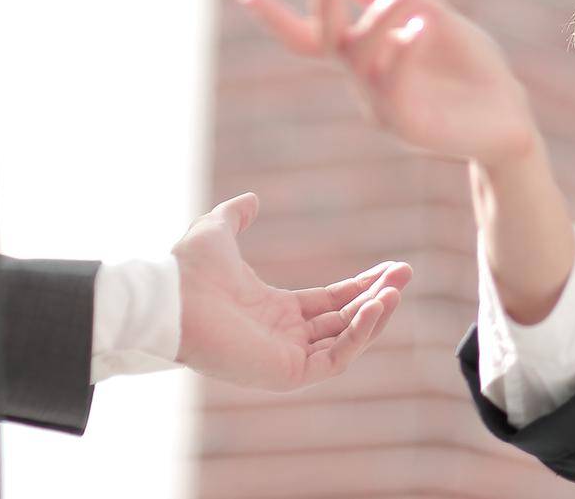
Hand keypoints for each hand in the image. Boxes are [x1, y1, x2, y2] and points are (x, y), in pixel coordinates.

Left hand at [172, 192, 412, 390]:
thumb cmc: (187, 270)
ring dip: (374, 317)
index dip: (361, 286)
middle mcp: (283, 339)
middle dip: (377, 298)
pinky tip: (373, 307)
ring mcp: (285, 359)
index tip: (391, 268)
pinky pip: (333, 360)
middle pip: (345, 322)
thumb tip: (251, 199)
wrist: (169, 297)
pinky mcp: (285, 374)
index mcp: (274, 312)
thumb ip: (237, 216)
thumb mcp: (218, 231)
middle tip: (405, 274)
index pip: (331, 303)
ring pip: (345, 342)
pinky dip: (358, 336)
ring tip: (395, 290)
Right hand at [236, 0, 539, 169]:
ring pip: (362, 56)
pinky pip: (394, 84)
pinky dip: (401, 53)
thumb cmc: (473, 71)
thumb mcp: (436, 20)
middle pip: (326, 40)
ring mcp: (382, 108)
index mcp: (366, 60)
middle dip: (324, 0)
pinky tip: (417, 28)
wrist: (512, 120)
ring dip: (380, 17)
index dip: (278, 18)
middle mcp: (364, 84)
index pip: (311, 38)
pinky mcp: (407, 125)